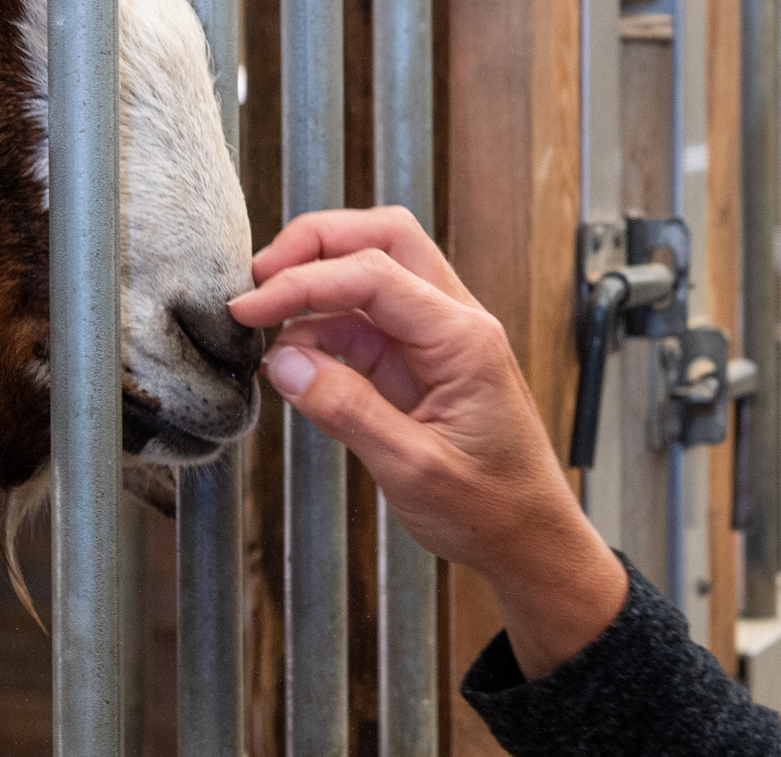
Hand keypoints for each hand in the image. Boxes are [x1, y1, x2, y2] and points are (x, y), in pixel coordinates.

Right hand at [229, 207, 627, 678]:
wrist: (529, 541)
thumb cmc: (490, 510)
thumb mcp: (413, 470)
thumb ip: (348, 411)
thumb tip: (284, 362)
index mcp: (465, 339)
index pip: (374, 275)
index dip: (304, 282)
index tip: (250, 307)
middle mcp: (457, 322)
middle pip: (384, 239)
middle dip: (315, 245)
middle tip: (258, 280)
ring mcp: (439, 336)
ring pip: (376, 268)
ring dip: (318, 281)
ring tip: (265, 320)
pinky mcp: (421, 359)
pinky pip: (368, 319)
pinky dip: (325, 324)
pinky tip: (294, 355)